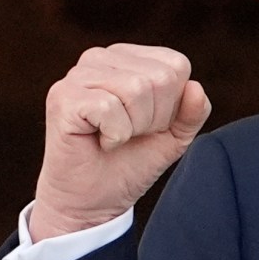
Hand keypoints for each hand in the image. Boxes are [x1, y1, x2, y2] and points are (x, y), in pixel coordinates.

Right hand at [29, 43, 210, 241]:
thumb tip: (196, 88)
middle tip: (129, 135)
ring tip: (113, 138)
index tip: (148, 125)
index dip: (172, 106)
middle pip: (160, 78)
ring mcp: (78, 75)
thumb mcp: (173, 137)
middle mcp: (100, 58)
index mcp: (128, 58)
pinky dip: (114, 136)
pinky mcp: (63, 97)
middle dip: (154, 119)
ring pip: (136, 89)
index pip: (176, 65)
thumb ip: (192, 113)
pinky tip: (99, 141)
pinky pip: (109, 108)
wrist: (92, 202)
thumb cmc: (129, 163)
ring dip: (133, 128)